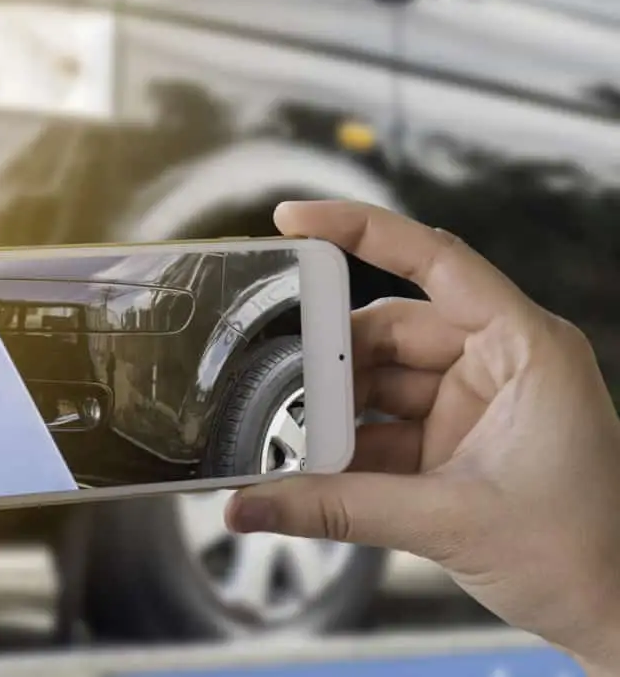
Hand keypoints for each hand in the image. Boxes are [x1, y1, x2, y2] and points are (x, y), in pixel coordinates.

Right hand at [226, 202, 619, 673]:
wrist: (614, 614)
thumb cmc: (582, 554)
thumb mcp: (448, 522)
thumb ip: (338, 509)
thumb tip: (250, 505)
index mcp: (524, 348)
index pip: (435, 260)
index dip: (361, 230)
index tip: (294, 220)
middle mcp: (498, 362)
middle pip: (390, 330)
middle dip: (331, 359)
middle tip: (273, 381)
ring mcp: (474, 402)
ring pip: (380, 381)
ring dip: (334, 409)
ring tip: (288, 436)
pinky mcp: (454, 441)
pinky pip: (384, 425)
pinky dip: (348, 445)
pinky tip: (313, 467)